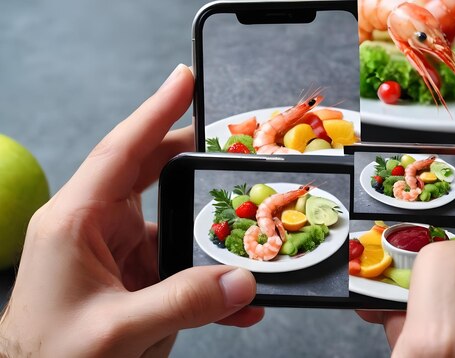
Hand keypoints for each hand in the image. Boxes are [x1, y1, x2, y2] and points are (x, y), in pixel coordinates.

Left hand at [0, 65, 263, 356]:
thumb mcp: (116, 331)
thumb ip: (183, 303)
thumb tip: (242, 282)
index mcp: (75, 221)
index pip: (120, 151)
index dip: (155, 111)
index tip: (185, 80)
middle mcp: (94, 227)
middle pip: (150, 174)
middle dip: (192, 158)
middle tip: (231, 143)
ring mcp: (114, 253)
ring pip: (173, 225)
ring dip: (210, 235)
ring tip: (248, 235)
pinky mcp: (131, 279)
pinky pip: (178, 267)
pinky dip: (208, 282)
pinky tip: (235, 304)